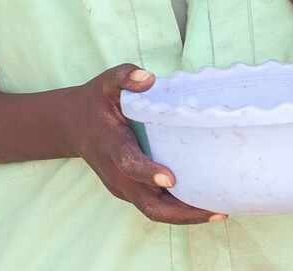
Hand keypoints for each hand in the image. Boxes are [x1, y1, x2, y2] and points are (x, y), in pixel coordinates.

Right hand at [62, 65, 224, 225]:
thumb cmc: (96, 102)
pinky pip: (154, 206)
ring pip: (153, 210)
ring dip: (185, 216)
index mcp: (109, 143)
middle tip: (216, 211)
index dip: (147, 171)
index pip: (127, 162)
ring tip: (219, 212)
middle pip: (147, 203)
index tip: (170, 178)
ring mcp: (120, 186)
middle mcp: (114, 172)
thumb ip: (124, 77)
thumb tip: (149, 78)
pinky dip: (179, 210)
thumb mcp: (105, 83)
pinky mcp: (128, 192)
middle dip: (180, 212)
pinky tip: (205, 205)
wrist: (72, 126)